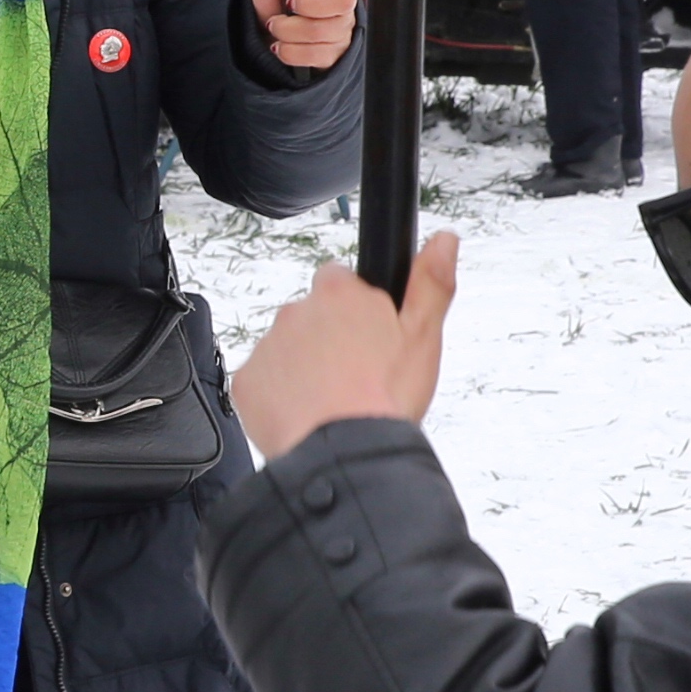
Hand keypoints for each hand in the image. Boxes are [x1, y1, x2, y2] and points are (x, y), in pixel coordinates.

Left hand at [227, 232, 460, 457]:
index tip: (368, 335)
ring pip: (286, 349)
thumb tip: (444, 239)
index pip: (340, 280)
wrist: (345, 452)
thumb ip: (430, 283)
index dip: (356, 308)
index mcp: (340, 295)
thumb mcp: (423, 337)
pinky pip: (262, 382)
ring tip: (333, 401)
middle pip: (311, 316)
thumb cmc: (385, 397)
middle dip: (329, 339)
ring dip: (303, 367)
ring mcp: (267, 347)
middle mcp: (296, 312)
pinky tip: (307, 415)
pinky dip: (280, 396)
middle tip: (354, 375)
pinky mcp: (247, 381)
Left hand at [244, 0, 361, 72]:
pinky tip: (282, 45)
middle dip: (307, 3)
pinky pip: (318, 55)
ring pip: (326, 30)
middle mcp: (342, 0)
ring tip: (276, 25)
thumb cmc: (275, 7)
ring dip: (290, 30)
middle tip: (287, 4)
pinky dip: (291, 51)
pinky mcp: (334, 54)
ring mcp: (342, 28)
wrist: (268, 41)